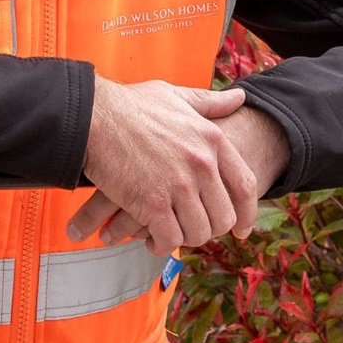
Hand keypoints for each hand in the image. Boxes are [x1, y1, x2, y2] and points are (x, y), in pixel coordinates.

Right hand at [90, 102, 289, 246]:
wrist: (94, 116)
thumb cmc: (131, 106)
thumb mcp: (177, 97)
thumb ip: (210, 103)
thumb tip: (239, 98)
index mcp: (212, 140)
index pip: (246, 186)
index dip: (247, 213)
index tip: (242, 230)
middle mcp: (202, 164)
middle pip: (224, 217)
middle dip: (209, 230)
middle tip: (191, 230)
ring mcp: (179, 185)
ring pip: (198, 233)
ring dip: (184, 239)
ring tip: (168, 233)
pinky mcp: (153, 204)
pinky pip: (170, 240)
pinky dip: (161, 245)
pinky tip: (151, 239)